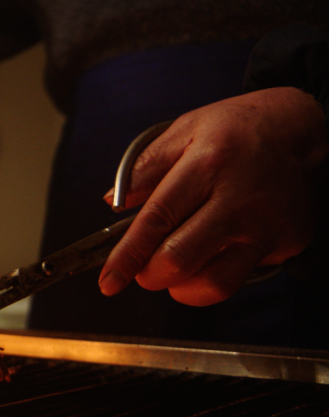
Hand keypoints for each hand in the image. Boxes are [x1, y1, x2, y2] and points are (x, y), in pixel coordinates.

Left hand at [99, 87, 328, 305]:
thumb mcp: (186, 129)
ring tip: (172, 268)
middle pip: (180, 259)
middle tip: (142, 269)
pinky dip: (212, 279)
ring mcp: (265, 226)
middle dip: (149, 275)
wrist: (307, 129)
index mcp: (207, 165)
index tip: (109, 281)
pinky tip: (205, 259)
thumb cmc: (238, 130)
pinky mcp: (285, 243)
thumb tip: (111, 202)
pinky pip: (239, 277)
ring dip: (180, 287)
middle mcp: (238, 201)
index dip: (127, 256)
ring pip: (213, 283)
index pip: (156, 220)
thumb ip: (145, 167)